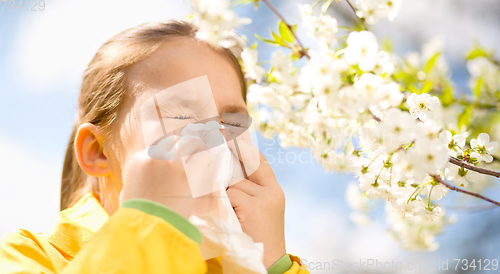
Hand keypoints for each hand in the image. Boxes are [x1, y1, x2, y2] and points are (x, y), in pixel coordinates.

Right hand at [119, 135, 211, 217]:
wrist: (147, 225)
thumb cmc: (137, 214)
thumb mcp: (128, 194)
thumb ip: (133, 184)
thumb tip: (135, 186)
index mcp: (138, 160)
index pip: (157, 147)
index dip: (168, 152)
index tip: (175, 157)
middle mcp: (154, 157)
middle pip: (172, 141)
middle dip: (181, 145)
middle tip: (190, 151)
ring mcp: (171, 162)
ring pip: (187, 143)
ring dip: (195, 146)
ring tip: (201, 151)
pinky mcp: (187, 172)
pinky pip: (201, 157)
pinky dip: (205, 157)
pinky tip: (207, 162)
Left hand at [226, 136, 285, 268]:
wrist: (265, 268)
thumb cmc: (254, 240)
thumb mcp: (254, 212)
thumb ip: (245, 191)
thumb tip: (220, 168)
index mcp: (274, 191)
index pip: (258, 160)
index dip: (243, 146)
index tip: (227, 132)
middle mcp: (272, 191)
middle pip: (245, 166)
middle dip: (228, 159)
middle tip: (214, 145)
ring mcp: (265, 198)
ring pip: (233, 181)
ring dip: (221, 191)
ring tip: (223, 206)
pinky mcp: (254, 206)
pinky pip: (229, 193)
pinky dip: (221, 201)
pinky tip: (224, 213)